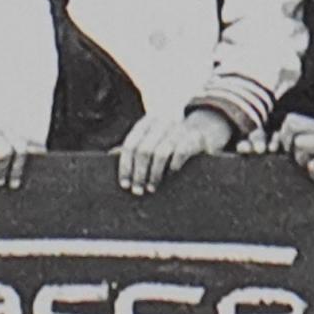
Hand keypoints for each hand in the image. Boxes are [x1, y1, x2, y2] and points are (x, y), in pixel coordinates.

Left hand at [116, 105, 236, 195]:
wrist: (201, 128)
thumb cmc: (169, 138)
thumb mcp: (151, 137)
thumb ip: (135, 145)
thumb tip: (111, 154)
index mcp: (147, 122)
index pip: (130, 144)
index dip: (125, 166)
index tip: (124, 184)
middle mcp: (161, 123)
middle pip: (143, 150)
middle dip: (138, 174)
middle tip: (137, 190)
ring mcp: (177, 129)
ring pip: (159, 153)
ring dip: (153, 174)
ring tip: (151, 188)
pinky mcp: (193, 138)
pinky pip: (179, 153)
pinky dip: (173, 166)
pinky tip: (171, 174)